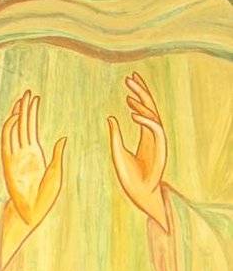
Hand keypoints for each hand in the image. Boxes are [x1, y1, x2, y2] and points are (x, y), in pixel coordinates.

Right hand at [1, 89, 65, 226]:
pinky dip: (11, 128)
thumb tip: (63, 139)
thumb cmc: (44, 198)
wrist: (31, 212)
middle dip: (24, 108)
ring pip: (15, 130)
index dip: (32, 113)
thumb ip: (57, 156)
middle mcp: (23, 153)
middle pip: (22, 125)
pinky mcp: (8, 163)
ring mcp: (15, 157)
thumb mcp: (56, 174)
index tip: (35, 98)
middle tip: (27, 91)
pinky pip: (7, 142)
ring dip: (18, 114)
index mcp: (35, 154)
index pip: (31, 128)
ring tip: (22, 98)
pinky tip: (16, 115)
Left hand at [107, 72, 168, 229]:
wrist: (140, 193)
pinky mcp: (160, 148)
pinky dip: (145, 120)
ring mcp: (158, 141)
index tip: (129, 82)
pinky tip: (132, 113)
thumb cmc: (130, 177)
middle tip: (131, 77)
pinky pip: (155, 129)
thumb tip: (110, 118)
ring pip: (152, 115)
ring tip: (130, 90)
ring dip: (142, 102)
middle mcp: (153, 135)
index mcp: (145, 136)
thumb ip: (116, 135)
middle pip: (149, 108)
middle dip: (141, 91)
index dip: (138, 95)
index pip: (143, 110)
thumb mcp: (118, 152)